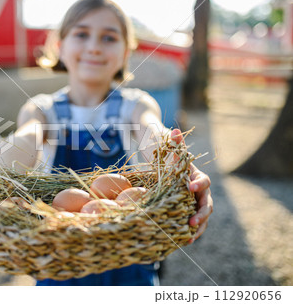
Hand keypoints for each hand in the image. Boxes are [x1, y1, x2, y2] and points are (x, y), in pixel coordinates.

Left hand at [170, 129, 212, 243]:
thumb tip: (174, 131)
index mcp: (197, 177)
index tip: (189, 188)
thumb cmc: (168, 159)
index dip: (198, 185)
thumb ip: (175, 142)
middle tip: (191, 222)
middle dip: (200, 214)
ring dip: (198, 228)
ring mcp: (194, 204)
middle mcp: (200, 192)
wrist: (165, 169)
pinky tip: (183, 242)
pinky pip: (192, 224)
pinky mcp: (187, 213)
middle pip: (206, 204)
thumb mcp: (170, 150)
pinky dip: (190, 233)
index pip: (203, 182)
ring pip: (202, 218)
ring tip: (189, 238)